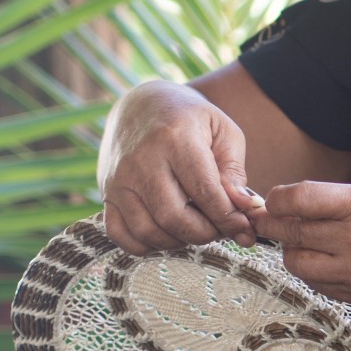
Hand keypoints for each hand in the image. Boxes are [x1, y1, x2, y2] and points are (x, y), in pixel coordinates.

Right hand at [99, 81, 262, 253]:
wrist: (143, 104)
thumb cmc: (191, 120)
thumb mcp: (222, 131)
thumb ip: (235, 171)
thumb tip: (243, 208)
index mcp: (175, 138)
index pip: (205, 192)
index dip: (229, 218)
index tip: (244, 228)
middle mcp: (141, 160)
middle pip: (174, 218)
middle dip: (205, 234)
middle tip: (220, 229)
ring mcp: (119, 179)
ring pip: (148, 231)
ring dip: (179, 241)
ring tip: (196, 228)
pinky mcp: (106, 193)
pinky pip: (120, 235)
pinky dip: (145, 245)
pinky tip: (167, 234)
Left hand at [250, 179, 350, 309]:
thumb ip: (343, 198)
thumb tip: (303, 203)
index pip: (300, 200)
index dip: (278, 198)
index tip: (273, 198)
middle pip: (293, 232)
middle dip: (272, 223)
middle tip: (263, 217)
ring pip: (298, 264)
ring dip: (291, 250)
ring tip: (299, 240)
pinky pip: (318, 284)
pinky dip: (312, 270)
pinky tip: (322, 258)